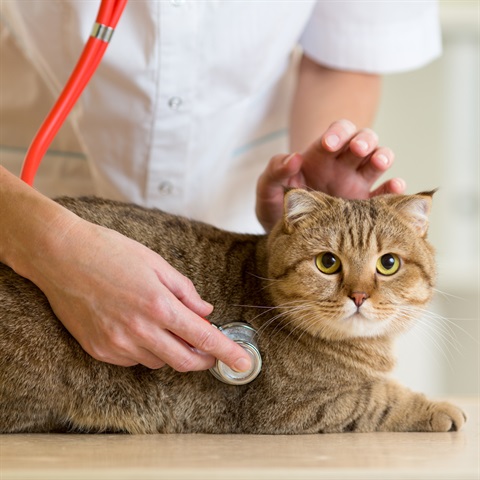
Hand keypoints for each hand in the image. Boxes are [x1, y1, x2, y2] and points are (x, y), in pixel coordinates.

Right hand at [32, 216, 251, 371]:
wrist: (59, 256)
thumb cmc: (109, 252)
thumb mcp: (156, 263)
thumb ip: (185, 291)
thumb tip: (205, 311)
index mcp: (159, 306)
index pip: (204, 338)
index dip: (228, 353)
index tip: (245, 363)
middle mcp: (140, 331)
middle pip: (185, 361)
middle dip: (205, 360)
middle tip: (211, 351)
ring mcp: (118, 344)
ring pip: (159, 362)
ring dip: (172, 351)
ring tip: (165, 325)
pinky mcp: (99, 350)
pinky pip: (134, 360)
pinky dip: (146, 349)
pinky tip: (138, 327)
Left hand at [256, 119, 405, 230]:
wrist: (286, 236)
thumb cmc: (277, 207)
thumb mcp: (268, 190)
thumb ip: (275, 171)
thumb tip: (293, 158)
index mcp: (321, 156)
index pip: (337, 133)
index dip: (337, 133)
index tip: (328, 144)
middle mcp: (343, 165)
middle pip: (364, 140)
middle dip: (363, 140)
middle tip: (357, 148)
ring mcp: (357, 184)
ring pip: (378, 160)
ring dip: (382, 156)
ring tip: (379, 161)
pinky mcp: (365, 206)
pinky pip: (385, 194)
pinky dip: (394, 189)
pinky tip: (395, 188)